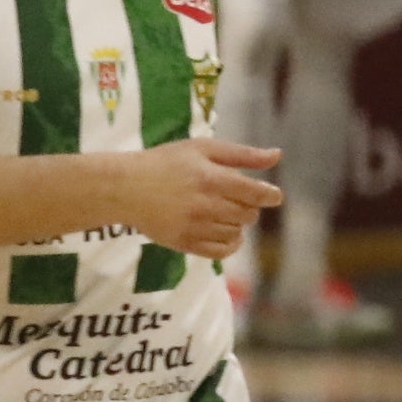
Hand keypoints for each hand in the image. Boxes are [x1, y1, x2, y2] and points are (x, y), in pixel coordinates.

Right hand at [114, 137, 281, 256]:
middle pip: (248, 214)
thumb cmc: (165, 162)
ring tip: (222, 211)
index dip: (271, 196)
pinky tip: (225, 232)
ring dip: (237, 223)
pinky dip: (230, 244)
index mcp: (212, 179)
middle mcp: (205, 205)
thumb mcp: (202, 149)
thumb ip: (242, 154)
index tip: (272, 195)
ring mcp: (194, 227)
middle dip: (249, 206)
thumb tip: (278, 155)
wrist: (124, 187)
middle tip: (233, 197)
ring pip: (237, 233)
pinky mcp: (184, 243)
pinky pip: (221, 252)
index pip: (256, 194)